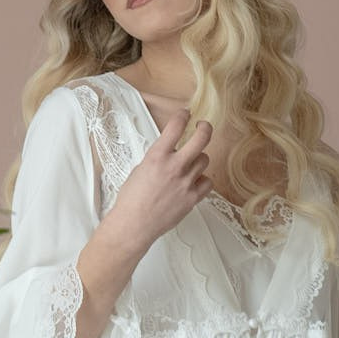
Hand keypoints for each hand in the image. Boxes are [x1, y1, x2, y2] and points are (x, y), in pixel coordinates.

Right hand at [97, 110, 212, 251]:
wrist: (134, 224)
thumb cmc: (131, 199)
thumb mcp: (140, 169)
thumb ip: (158, 159)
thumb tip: (169, 154)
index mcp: (157, 156)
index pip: (175, 127)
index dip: (182, 116)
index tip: (185, 113)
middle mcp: (174, 166)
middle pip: (201, 139)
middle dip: (205, 128)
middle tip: (203, 125)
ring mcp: (186, 182)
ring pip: (204, 160)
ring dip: (198, 159)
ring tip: (190, 163)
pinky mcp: (192, 198)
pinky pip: (207, 182)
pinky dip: (202, 180)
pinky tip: (193, 182)